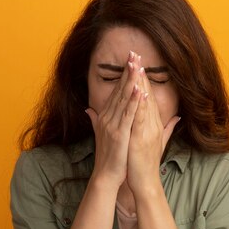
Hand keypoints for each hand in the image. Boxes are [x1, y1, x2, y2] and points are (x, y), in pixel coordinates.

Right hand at [85, 51, 142, 189]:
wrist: (106, 175)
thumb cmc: (108, 157)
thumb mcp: (101, 134)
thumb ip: (95, 120)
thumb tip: (88, 109)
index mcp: (106, 116)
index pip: (116, 91)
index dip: (124, 74)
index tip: (130, 59)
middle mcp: (107, 117)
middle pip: (119, 90)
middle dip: (127, 71)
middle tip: (134, 52)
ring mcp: (113, 125)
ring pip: (123, 98)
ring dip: (131, 81)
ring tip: (137, 64)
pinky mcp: (120, 134)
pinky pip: (128, 115)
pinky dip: (133, 102)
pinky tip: (139, 90)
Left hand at [127, 59, 180, 195]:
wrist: (145, 182)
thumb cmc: (146, 163)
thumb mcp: (157, 141)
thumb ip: (166, 127)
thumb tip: (176, 116)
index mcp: (154, 123)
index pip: (148, 96)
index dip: (143, 78)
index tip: (138, 62)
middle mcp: (153, 123)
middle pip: (147, 94)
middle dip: (141, 73)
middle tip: (135, 53)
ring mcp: (149, 130)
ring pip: (145, 102)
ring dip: (140, 82)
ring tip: (136, 64)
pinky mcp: (142, 138)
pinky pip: (141, 118)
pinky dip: (140, 104)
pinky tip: (138, 90)